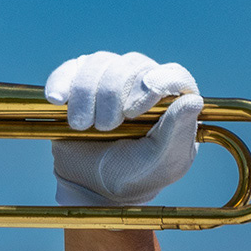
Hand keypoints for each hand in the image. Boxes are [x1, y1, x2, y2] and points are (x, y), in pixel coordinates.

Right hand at [43, 50, 202, 205]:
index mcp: (171, 99)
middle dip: (113, 95)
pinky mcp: (80, 83)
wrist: (96, 187)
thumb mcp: (164, 162)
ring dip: (86, 93)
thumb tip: (193, 101)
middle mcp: (143, 82)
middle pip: (131, 65)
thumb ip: (179, 132)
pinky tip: (57, 100)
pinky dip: (62, 81)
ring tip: (82, 125)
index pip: (171, 74)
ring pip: (100, 63)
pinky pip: (71, 69)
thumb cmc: (138, 175)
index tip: (133, 110)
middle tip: (105, 127)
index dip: (152, 85)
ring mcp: (110, 79)